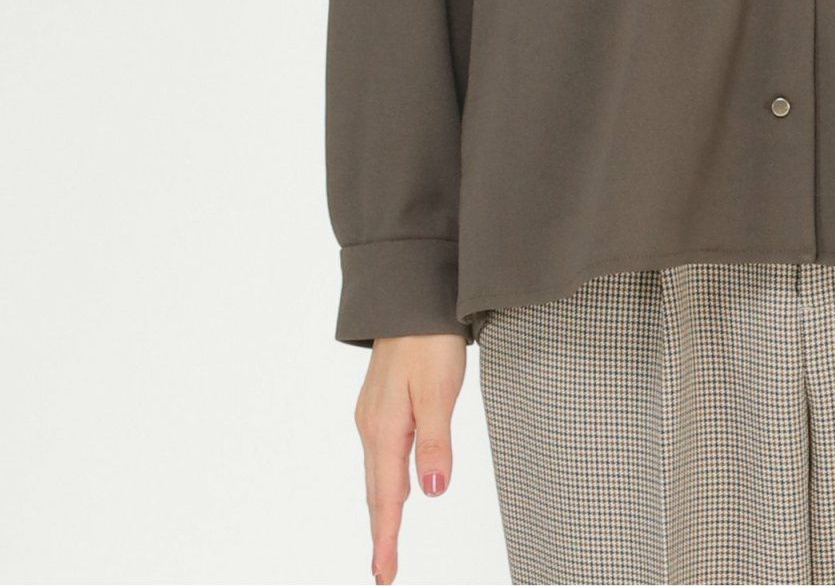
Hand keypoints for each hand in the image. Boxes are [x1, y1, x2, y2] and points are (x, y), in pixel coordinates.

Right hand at [353, 333, 466, 584]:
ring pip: (378, 473)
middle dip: (381, 532)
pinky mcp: (381, 404)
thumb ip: (436, 441)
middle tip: (384, 571)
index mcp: (386, 430)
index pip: (387, 497)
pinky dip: (384, 481)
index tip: (384, 575)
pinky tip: (393, 486)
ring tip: (387, 540)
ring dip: (382, 509)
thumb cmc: (430, 340)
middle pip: (377, 491)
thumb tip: (433, 491)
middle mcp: (372, 426)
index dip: (387, 538)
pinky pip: (381, 454)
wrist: (412, 297)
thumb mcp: (440, 390)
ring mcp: (373, 414)